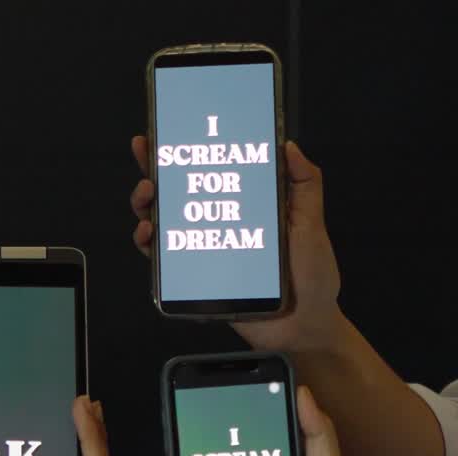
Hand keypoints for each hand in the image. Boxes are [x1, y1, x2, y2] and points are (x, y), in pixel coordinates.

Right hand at [129, 137, 345, 352]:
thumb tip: (288, 144)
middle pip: (177, 191)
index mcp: (244, 203)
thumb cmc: (311, 274)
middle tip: (146, 157)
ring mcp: (202, 248)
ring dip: (146, 204)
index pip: (211, 170)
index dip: (189, 150)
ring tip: (146, 196)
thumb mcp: (311, 223)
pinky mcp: (193, 276)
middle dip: (154, 170)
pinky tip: (148, 234)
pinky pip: (162, 259)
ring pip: (162, 220)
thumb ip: (305, 184)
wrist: (302, 325)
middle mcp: (218, 221)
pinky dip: (149, 244)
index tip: (169, 128)